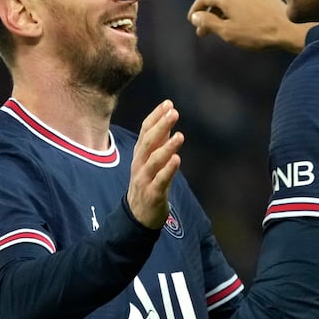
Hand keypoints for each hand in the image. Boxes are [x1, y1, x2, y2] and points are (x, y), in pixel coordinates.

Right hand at [126, 100, 182, 228]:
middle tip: (174, 112)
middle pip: (148, 142)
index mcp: (140, 154)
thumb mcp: (151, 161)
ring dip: (167, 147)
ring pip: (154, 161)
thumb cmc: (148, 183)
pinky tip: (177, 159)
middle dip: (160, 126)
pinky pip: (160, 180)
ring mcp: (145, 179)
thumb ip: (159, 142)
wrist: (138, 215)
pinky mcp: (152, 194)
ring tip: (180, 135)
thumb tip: (168, 121)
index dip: (156, 117)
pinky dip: (168, 170)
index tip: (168, 103)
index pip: (145, 131)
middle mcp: (140, 164)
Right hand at [188, 0, 316, 53]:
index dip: (195, 9)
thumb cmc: (256, 33)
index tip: (192, 21)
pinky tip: (244, 22)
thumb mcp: (228, 32)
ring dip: (225, 13)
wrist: (289, 29)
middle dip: (210, 14)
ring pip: (233, 0)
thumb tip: (195, 16)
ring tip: (225, 28)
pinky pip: (246, 1)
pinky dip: (239, 10)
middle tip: (206, 31)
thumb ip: (209, 22)